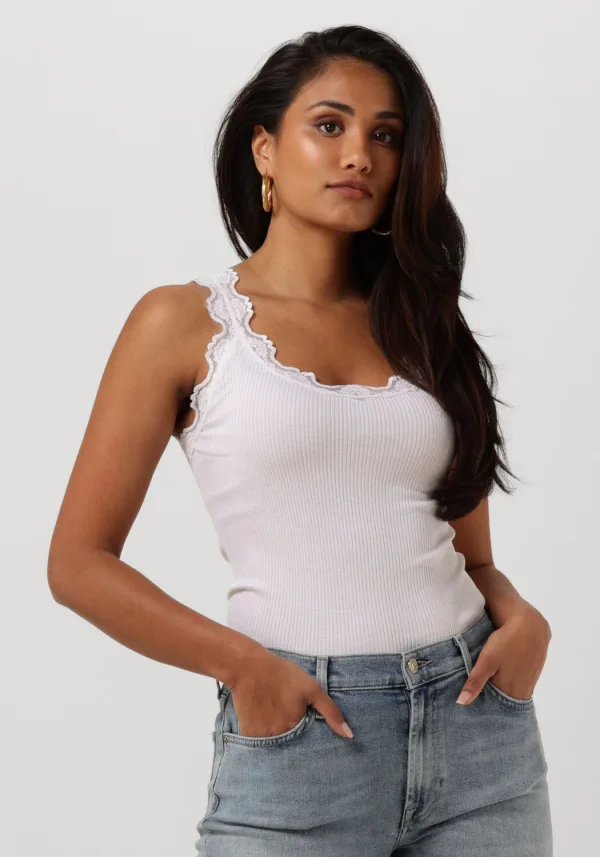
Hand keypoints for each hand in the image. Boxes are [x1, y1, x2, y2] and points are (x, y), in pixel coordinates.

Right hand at [227, 650, 353, 738]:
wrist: (247, 667)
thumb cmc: (281, 674)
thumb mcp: (311, 688)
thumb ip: (330, 712)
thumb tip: (348, 735)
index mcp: (296, 728)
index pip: (307, 741)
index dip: (305, 730)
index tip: (300, 717)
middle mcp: (278, 737)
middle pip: (291, 742)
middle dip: (291, 731)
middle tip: (284, 710)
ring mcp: (262, 737)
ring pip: (275, 741)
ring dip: (277, 730)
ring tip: (274, 710)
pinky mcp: (248, 734)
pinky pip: (259, 739)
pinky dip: (262, 729)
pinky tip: (263, 712)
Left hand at [456, 601, 551, 704]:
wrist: (531, 623)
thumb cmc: (507, 642)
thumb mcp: (487, 660)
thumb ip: (475, 682)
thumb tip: (462, 703)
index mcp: (513, 690)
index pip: (499, 707)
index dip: (488, 706)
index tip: (476, 707)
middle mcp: (524, 688)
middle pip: (507, 699)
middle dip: (495, 698)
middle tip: (480, 695)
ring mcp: (532, 677)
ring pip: (515, 689)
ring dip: (505, 688)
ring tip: (490, 684)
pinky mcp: (536, 667)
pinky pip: (522, 679)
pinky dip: (512, 678)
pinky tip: (505, 670)